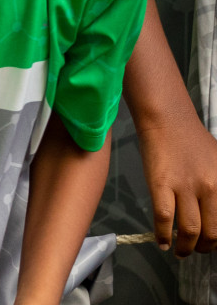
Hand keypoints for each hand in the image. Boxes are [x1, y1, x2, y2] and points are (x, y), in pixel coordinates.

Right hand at [140, 111, 216, 255]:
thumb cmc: (193, 140)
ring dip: (185, 247)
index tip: (214, 244)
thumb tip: (215, 212)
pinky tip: (161, 242)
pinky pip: (163, 218)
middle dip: (205, 248)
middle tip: (198, 250)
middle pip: (212, 232)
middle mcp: (210, 188)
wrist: (167, 119)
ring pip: (189, 230)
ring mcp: (184, 187)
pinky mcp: (161, 184)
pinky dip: (162, 235)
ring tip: (181, 252)